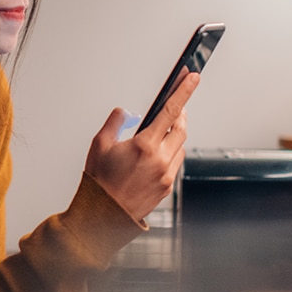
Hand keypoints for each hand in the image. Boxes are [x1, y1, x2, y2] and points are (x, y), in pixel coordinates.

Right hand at [84, 72, 199, 221]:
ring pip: (180, 146)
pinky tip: (157, 154)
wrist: (103, 214)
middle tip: (176, 105)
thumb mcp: (99, 144)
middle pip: (181, 127)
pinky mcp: (167, 187)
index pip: (170, 111)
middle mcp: (160, 160)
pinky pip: (176, 163)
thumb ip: (115, 122)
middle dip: (180, 114)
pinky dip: (170, 153)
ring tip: (160, 133)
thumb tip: (125, 112)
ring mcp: (166, 175)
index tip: (192, 78)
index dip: (183, 91)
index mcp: (144, 146)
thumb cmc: (99, 182)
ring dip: (174, 135)